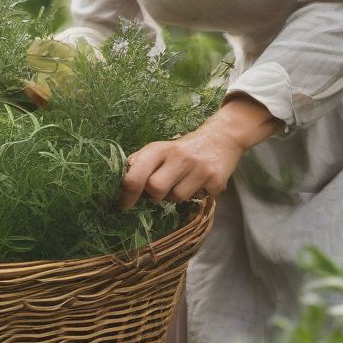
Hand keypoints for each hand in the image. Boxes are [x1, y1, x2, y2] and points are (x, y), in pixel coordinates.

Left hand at [118, 94, 280, 209]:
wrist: (221, 138)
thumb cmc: (182, 149)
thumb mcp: (160, 149)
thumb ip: (140, 163)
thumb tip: (121, 180)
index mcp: (159, 149)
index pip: (136, 174)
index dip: (127, 194)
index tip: (124, 204)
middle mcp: (178, 156)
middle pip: (155, 189)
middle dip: (155, 195)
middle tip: (160, 190)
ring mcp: (199, 168)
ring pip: (177, 198)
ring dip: (176, 195)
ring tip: (183, 181)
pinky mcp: (216, 180)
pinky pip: (199, 198)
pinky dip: (197, 194)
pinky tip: (200, 181)